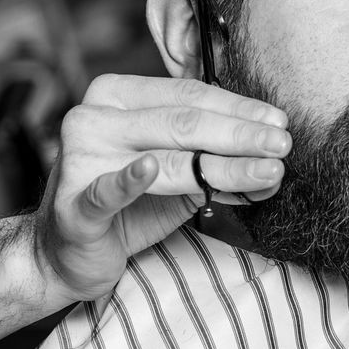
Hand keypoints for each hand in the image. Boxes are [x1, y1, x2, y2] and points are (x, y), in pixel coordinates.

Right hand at [29, 75, 288, 304]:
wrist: (64, 253)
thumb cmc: (126, 204)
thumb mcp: (175, 173)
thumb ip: (214, 157)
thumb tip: (273, 155)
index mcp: (116, 95)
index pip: (188, 95)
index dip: (237, 107)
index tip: (279, 121)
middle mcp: (93, 118)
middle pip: (182, 123)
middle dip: (240, 135)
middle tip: (284, 145)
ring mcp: (80, 159)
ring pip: (166, 159)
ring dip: (224, 166)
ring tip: (269, 171)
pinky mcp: (73, 205)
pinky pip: (106, 191)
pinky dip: (129, 181)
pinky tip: (149, 170)